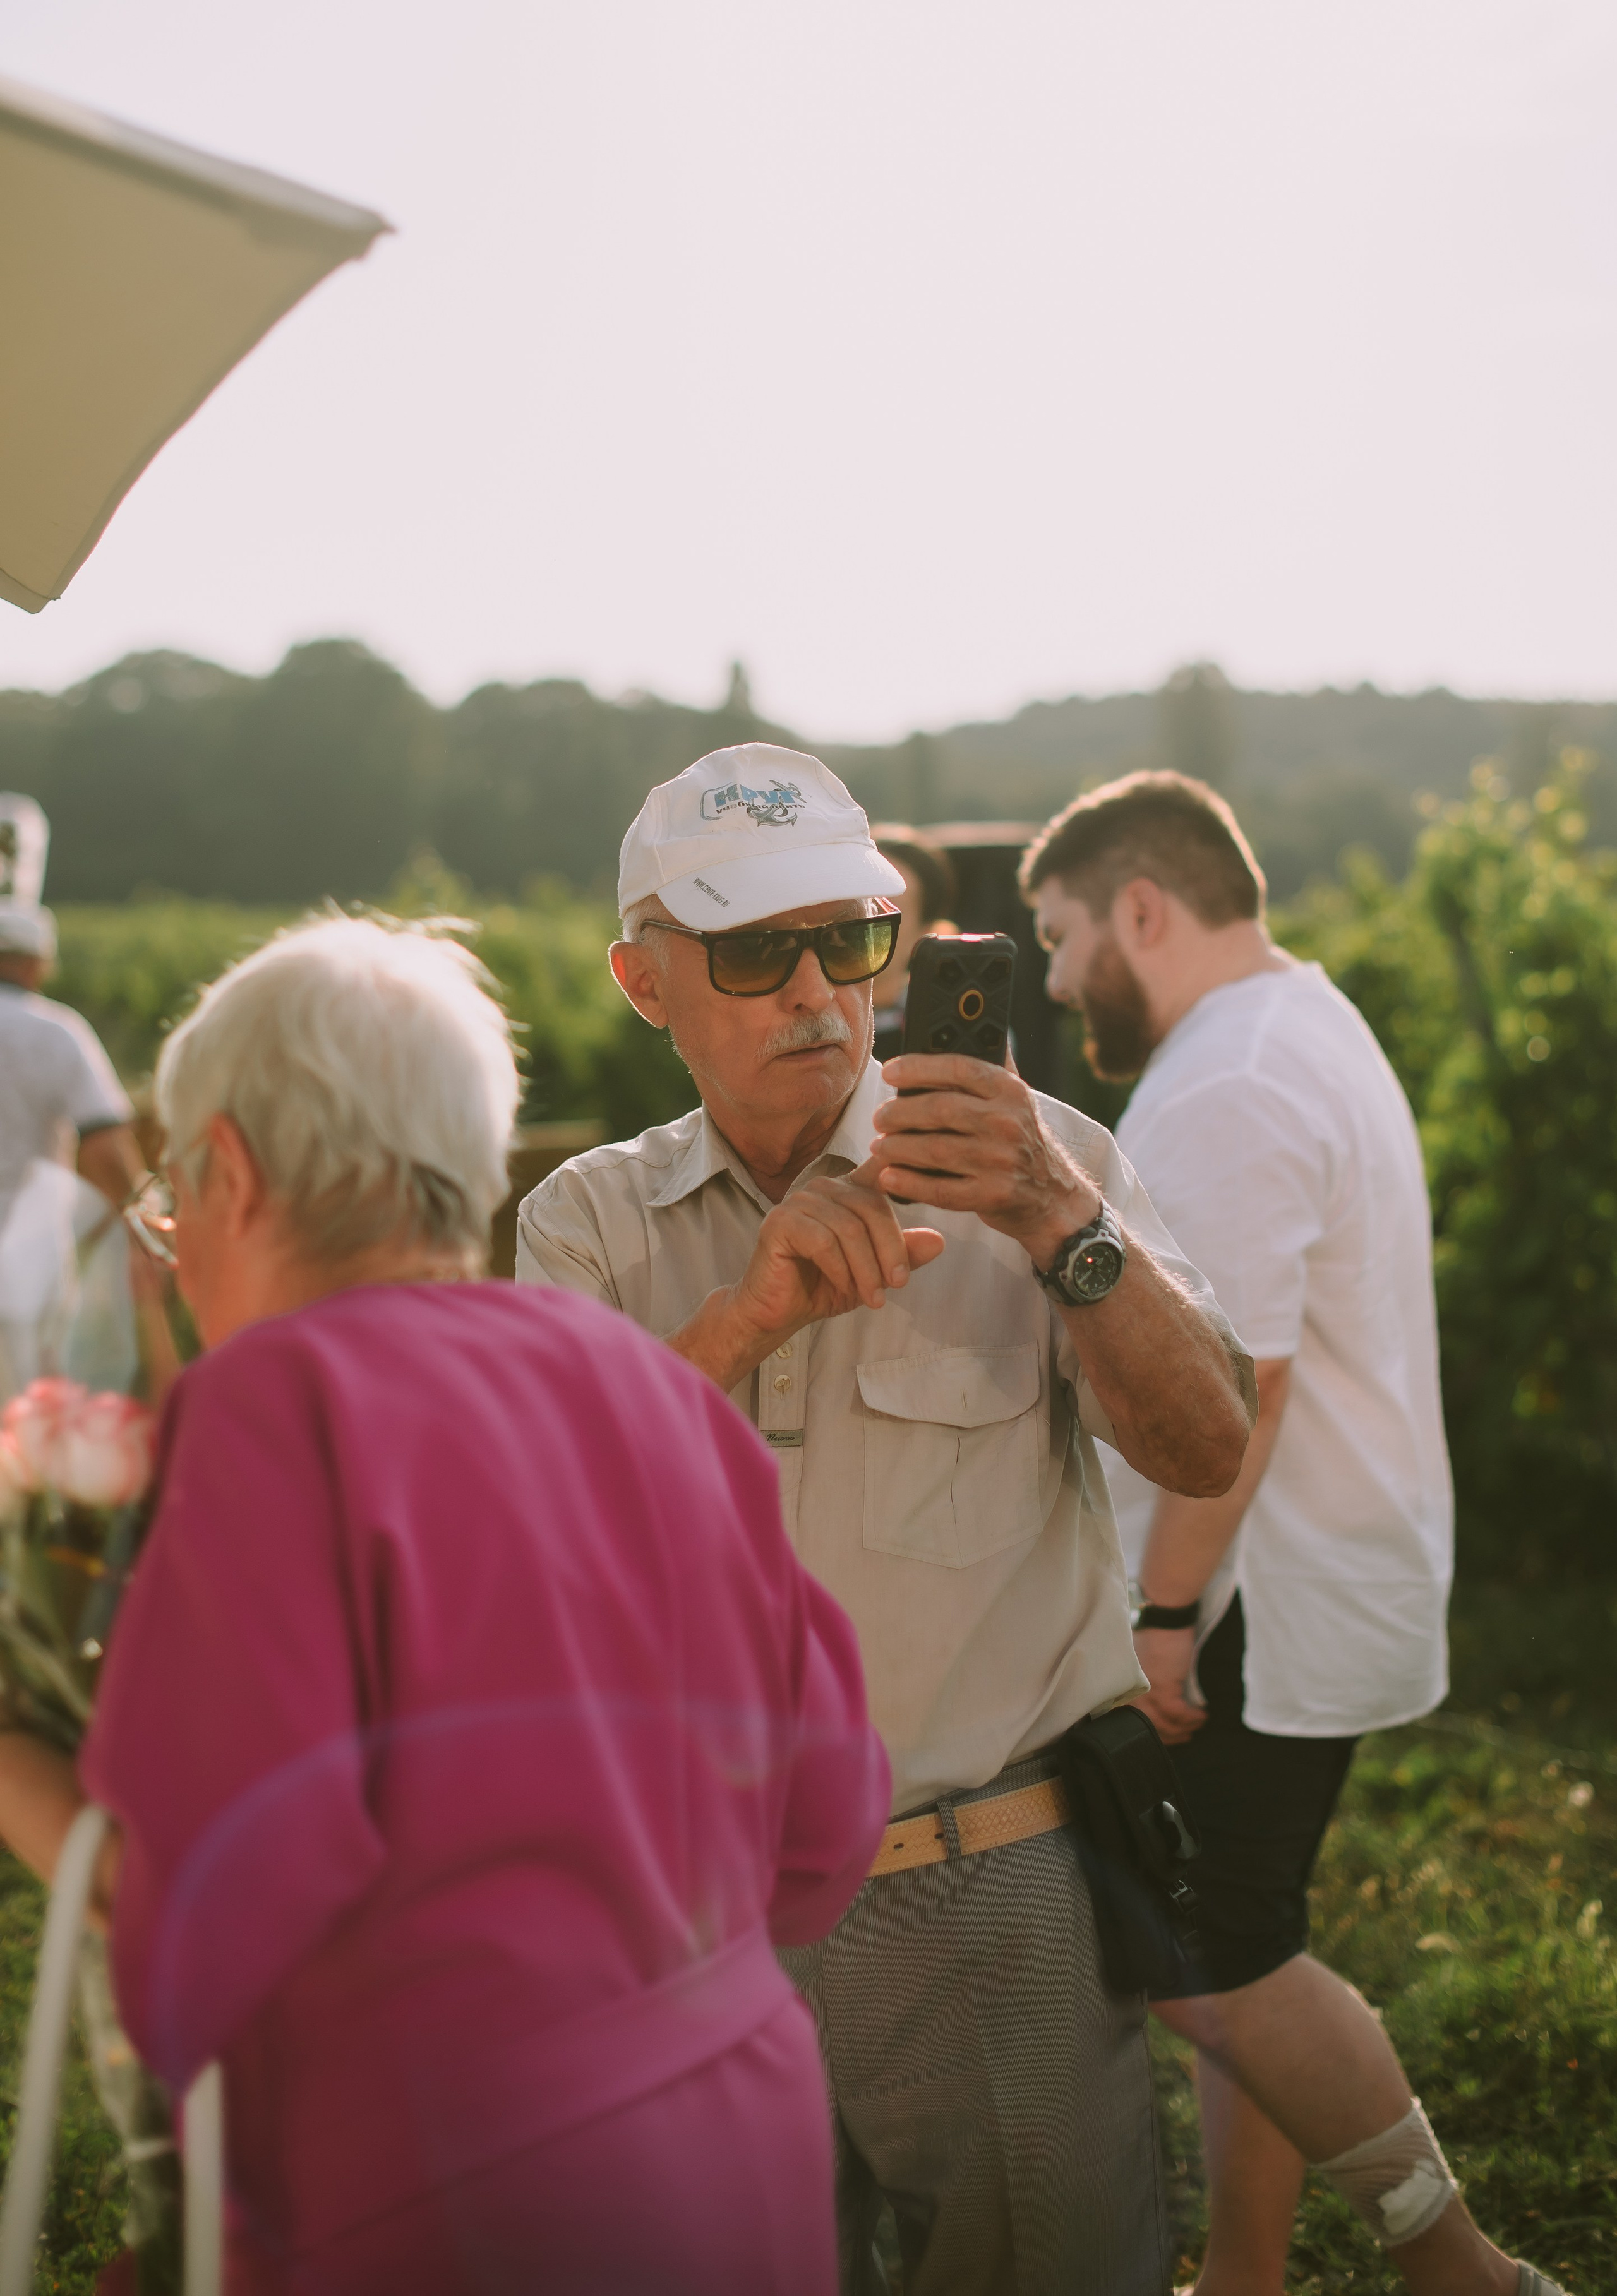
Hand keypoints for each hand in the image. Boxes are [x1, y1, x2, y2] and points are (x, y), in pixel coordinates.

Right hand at [670, 1161, 944, 1389]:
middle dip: (890, 1250)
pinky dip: (840, 1269)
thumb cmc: (824, 1286)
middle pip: (872, 1207)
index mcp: (847, 1189)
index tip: (931, 1168)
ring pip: (849, 1228)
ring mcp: (798, 1200)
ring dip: (866, 1268)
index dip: (903, 1164)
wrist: (776, 1311)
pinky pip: (822, 1241)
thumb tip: (940, 1241)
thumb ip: (903, 1255)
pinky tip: (844, 1287)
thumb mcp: (874, 1273)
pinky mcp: (779, 1221)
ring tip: (873, 1298)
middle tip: (898, 1285)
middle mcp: (823, 1186)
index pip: (881, 1170)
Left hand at [873, 1054, 1100, 1265]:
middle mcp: (1007, 1123)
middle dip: (899, 1112)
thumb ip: (993, 1065)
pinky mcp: (991, 1196)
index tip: (891, 1072)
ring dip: (897, 1148)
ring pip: (934, 1149)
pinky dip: (909, 1182)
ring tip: (880, 1145)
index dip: (919, 1067)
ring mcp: (1000, 1162)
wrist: (1055, 1196)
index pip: (959, 1068)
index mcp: (1010, 1092)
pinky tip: (889, 1176)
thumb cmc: (1023, 1141)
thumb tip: (964, 1025)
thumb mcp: (1017, 1100)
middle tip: (880, 1117)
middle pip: (939, 1109)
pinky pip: (939, 1189)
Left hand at [1131, 1626, 1205, 1745]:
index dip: (1154, 1731)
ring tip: (1196, 1724)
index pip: (1135, 1721)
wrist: (1165, 1618)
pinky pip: (1177, 1713)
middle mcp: (1131, 1693)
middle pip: (1150, 1726)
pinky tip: (1201, 1715)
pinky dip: (1191, 1717)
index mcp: (1125, 1688)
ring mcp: (1146, 1691)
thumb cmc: (1157, 1638)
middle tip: (1186, 1735)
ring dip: (1183, 1728)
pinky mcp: (1162, 1687)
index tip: (1169, 1735)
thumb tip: (1160, 1708)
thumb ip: (1145, 1687)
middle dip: (1171, 1735)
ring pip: (1163, 1723)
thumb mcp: (1144, 1666)